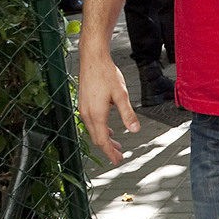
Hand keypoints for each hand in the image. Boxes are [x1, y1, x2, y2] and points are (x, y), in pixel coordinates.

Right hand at [78, 48, 139, 163]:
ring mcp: (83, 108)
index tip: (118, 160)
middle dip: (108, 148)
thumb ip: (128, 114)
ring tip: (116, 144)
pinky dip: (100, 129)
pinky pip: (90, 122)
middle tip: (119, 156)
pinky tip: (108, 128)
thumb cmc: (106, 74)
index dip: (110, 153)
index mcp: (96, 114)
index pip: (102, 141)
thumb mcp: (121, 95)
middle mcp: (87, 114)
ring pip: (93, 130)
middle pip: (96, 138)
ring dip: (104, 138)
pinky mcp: (83, 103)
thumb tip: (134, 130)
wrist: (92, 58)